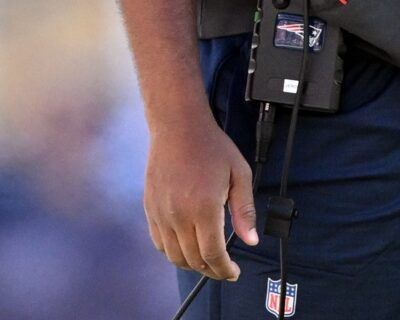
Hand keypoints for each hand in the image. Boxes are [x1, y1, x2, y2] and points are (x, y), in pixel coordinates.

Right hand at [144, 110, 258, 278]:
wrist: (178, 127)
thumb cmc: (211, 147)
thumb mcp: (239, 174)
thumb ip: (244, 210)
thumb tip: (250, 240)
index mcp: (204, 207)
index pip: (212, 254)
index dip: (224, 270)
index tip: (233, 273)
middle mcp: (179, 215)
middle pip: (194, 260)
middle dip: (212, 270)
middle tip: (224, 269)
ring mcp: (161, 213)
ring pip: (174, 256)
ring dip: (192, 264)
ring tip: (207, 261)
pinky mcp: (149, 209)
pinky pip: (159, 242)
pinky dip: (174, 252)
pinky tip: (187, 247)